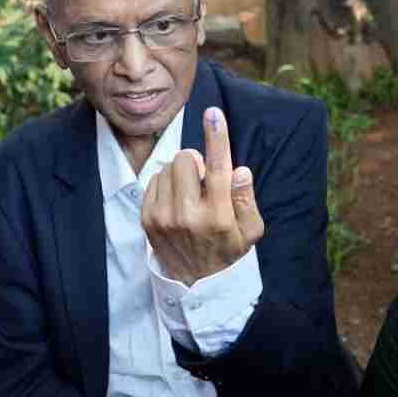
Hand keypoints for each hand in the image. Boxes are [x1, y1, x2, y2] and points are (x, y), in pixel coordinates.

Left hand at [142, 107, 264, 285]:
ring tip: (190, 193)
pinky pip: (153, 180)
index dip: (217, 138)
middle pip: (184, 160)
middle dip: (195, 161)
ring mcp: (164, 219)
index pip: (219, 169)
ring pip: (167, 168)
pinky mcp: (147, 219)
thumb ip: (246, 200)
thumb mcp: (250, 230)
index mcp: (218, 217)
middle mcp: (188, 216)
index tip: (213, 114)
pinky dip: (165, 183)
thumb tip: (239, 171)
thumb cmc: (227, 249)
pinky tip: (175, 200)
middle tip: (203, 179)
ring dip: (180, 173)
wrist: (195, 282)